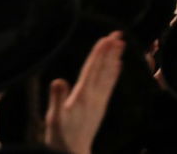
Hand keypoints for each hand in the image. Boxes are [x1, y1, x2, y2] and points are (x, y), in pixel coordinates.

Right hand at [44, 31, 124, 153]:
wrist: (74, 153)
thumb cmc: (61, 137)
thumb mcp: (54, 118)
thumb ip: (57, 98)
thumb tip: (58, 80)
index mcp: (82, 96)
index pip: (91, 69)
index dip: (98, 53)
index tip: (106, 39)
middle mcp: (94, 96)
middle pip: (103, 69)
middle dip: (110, 51)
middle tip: (118, 34)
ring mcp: (99, 101)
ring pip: (109, 75)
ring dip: (115, 58)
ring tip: (121, 44)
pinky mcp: (101, 106)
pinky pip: (110, 85)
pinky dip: (115, 73)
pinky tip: (119, 65)